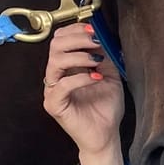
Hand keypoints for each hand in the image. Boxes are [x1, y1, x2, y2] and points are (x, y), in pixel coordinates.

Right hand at [42, 23, 124, 164]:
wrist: (107, 134)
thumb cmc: (106, 108)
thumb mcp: (109, 74)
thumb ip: (103, 55)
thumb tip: (100, 34)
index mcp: (67, 67)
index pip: (60, 39)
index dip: (75, 30)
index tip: (93, 30)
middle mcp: (56, 76)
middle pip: (55, 45)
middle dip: (77, 38)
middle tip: (95, 43)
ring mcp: (53, 90)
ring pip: (55, 62)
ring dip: (79, 56)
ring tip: (96, 61)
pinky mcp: (54, 105)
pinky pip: (62, 85)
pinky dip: (80, 77)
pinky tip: (96, 78)